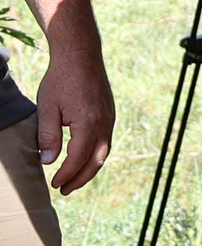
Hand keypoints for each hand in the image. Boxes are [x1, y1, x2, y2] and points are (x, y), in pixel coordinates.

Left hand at [34, 45, 111, 194]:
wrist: (81, 56)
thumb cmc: (61, 79)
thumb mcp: (47, 108)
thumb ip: (49, 136)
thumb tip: (48, 162)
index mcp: (88, 124)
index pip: (78, 159)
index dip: (66, 174)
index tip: (54, 185)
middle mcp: (104, 124)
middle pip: (96, 161)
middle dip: (80, 178)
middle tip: (65, 190)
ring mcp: (110, 119)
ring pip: (103, 152)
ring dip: (89, 168)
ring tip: (74, 178)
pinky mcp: (109, 114)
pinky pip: (105, 140)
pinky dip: (95, 154)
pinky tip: (83, 156)